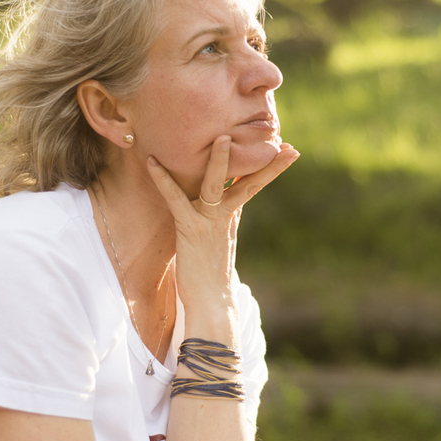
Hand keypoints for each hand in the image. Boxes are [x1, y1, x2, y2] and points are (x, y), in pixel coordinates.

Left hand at [146, 136, 298, 327]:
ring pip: (217, 185)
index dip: (270, 167)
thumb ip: (223, 220)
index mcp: (233, 216)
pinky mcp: (190, 228)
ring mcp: (209, 221)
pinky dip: (163, 180)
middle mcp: (226, 215)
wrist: (211, 303)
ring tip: (223, 137)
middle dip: (266, 162)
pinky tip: (152, 162)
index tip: (287, 150)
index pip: (254, 184)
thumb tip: (225, 206)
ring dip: (220, 161)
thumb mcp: (220, 240)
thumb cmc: (210, 274)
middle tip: (281, 141)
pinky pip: (176, 199)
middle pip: (250, 182)